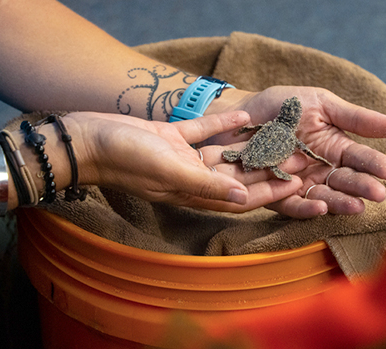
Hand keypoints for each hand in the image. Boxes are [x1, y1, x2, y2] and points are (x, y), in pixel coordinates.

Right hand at [64, 111, 303, 211]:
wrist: (86, 139)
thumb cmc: (126, 158)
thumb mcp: (170, 172)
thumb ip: (207, 185)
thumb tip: (245, 196)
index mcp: (193, 192)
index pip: (241, 196)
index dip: (271, 192)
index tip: (298, 185)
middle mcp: (192, 177)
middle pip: (239, 174)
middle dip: (270, 168)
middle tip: (299, 157)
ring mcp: (182, 157)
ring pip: (225, 153)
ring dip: (252, 146)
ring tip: (281, 137)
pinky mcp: (171, 136)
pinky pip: (204, 131)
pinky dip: (223, 124)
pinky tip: (245, 114)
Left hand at [205, 86, 385, 217]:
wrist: (238, 115)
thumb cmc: (282, 106)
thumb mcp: (321, 104)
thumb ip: (354, 117)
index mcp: (335, 147)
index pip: (360, 158)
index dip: (375, 165)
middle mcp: (321, 169)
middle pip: (346, 181)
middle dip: (362, 187)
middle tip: (378, 194)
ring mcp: (300, 183)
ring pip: (325, 196)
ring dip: (341, 202)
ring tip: (357, 206)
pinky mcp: (276, 195)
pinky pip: (293, 205)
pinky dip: (307, 208)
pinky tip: (321, 208)